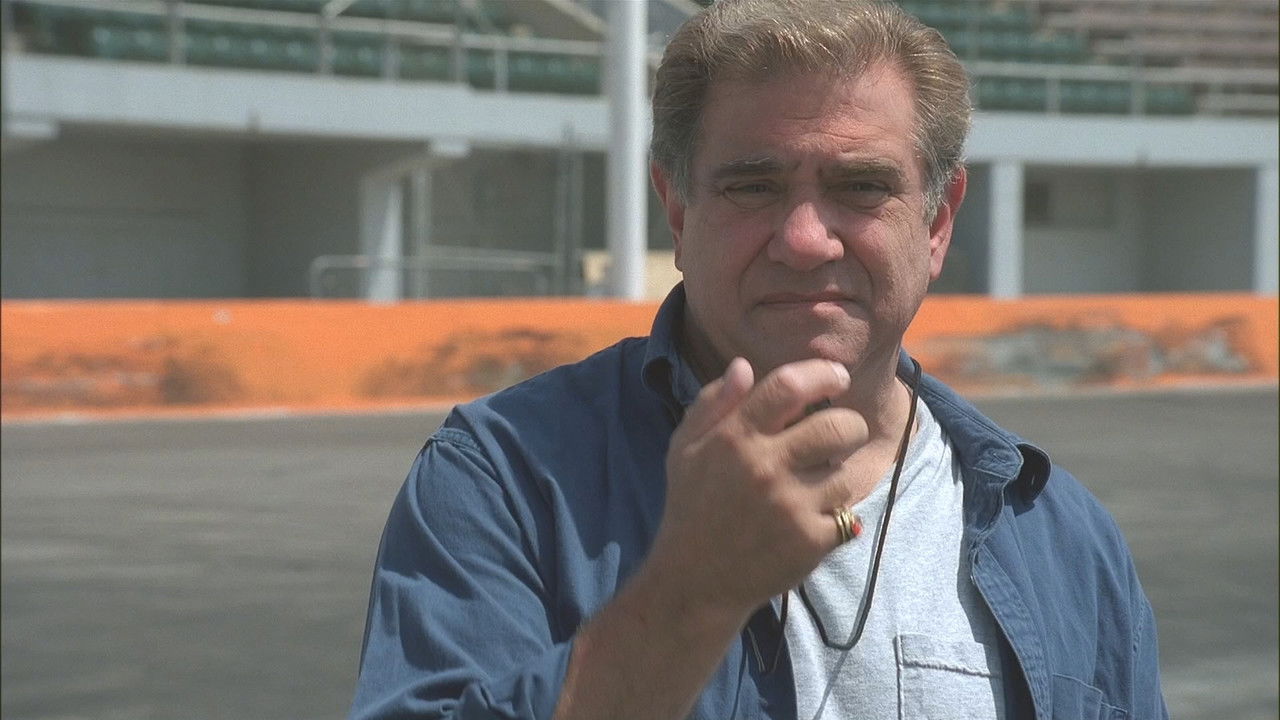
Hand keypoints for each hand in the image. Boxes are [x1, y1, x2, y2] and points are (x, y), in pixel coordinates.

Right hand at [650, 357, 869, 618]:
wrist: (695, 580)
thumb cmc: (693, 505)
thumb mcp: (685, 448)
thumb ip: (713, 403)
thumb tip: (744, 366)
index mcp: (733, 438)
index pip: (789, 386)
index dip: (822, 373)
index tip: (837, 377)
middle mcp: (763, 467)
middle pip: (838, 426)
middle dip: (849, 425)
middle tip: (841, 433)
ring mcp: (789, 506)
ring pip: (845, 471)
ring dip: (838, 473)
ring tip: (818, 480)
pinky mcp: (809, 542)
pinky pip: (845, 514)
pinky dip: (835, 515)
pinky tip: (814, 517)